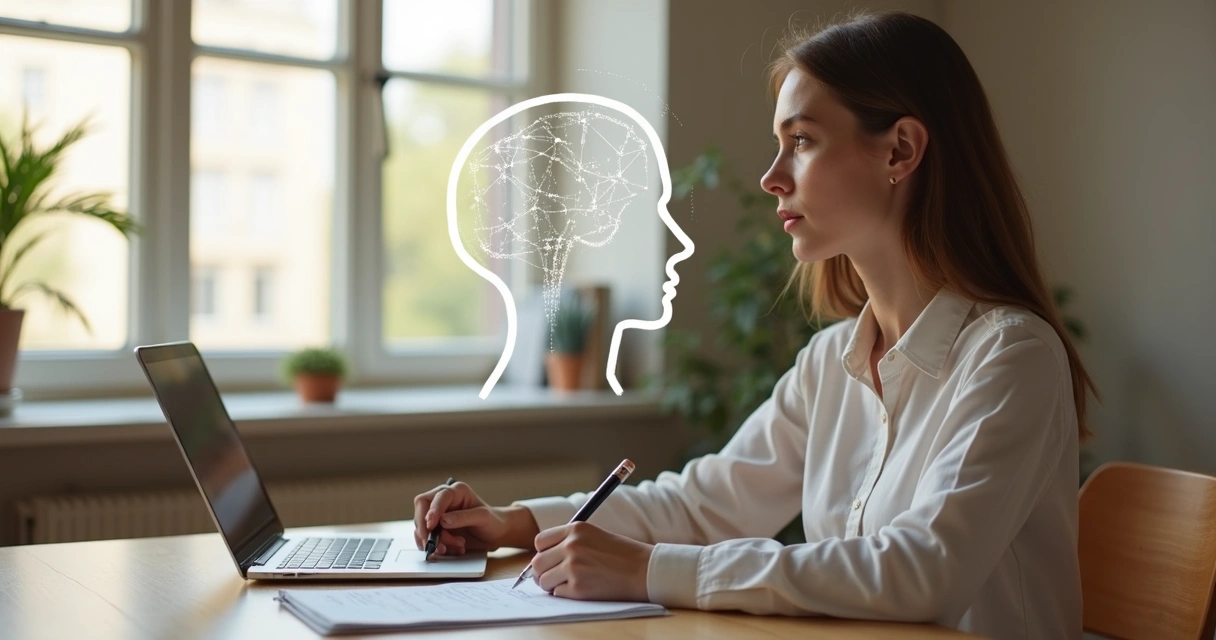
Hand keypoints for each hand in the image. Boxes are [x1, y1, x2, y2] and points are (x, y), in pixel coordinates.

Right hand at [412, 482, 539, 555]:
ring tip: (455, 547)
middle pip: (421, 510)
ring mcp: (438, 515)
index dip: (431, 511)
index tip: (431, 526)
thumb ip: (463, 517)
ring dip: (435, 541)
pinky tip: (452, 550)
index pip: (435, 498)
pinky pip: (426, 538)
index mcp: (455, 492)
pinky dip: (436, 547)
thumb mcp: (482, 518)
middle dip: (425, 529)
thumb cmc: (492, 521)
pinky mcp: (437, 529)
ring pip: (423, 527)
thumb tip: (442, 520)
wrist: (496, 534)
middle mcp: (443, 501)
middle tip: (432, 544)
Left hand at [530, 521, 653, 601]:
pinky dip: (564, 594)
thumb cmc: (621, 554)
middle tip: (553, 576)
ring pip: (543, 580)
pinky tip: (580, 589)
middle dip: (543, 572)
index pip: (540, 541)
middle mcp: (572, 546)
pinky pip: (556, 593)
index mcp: (575, 529)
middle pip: (537, 562)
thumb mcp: (594, 536)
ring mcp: (573, 567)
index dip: (543, 553)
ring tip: (568, 583)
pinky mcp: (578, 588)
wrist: (643, 570)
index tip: (551, 559)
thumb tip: (541, 559)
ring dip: (551, 584)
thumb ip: (569, 542)